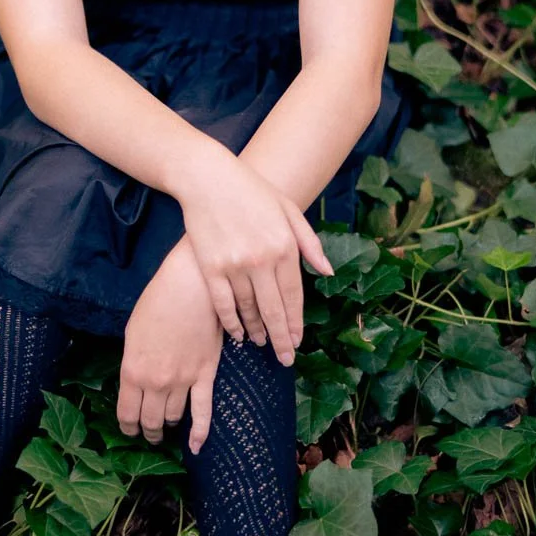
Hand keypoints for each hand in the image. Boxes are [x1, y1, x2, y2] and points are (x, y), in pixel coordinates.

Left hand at [117, 238, 223, 455]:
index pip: (127, 413)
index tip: (129, 430)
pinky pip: (203, 412)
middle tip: (148, 433)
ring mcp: (182, 381)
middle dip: (148, 431)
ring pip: (174, 417)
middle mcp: (156, 382)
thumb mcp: (132, 333)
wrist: (190, 287)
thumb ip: (133, 363)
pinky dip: (200, 433)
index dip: (127, 426)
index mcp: (132, 371)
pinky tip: (196, 447)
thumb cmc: (157, 303)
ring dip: (168, 425)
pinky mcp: (205, 375)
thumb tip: (135, 382)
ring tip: (166, 427)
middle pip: (150, 421)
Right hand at [175, 143, 333, 364]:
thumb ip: (309, 243)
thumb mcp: (289, 210)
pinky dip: (231, 322)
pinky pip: (223, 304)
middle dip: (281, 339)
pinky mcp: (210, 267)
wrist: (207, 178)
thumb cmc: (251, 191)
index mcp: (284, 247)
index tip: (298, 341)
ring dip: (256, 331)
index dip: (296, 323)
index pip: (294, 296)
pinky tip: (237, 333)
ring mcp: (235, 265)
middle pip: (274, 310)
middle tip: (285, 358)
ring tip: (261, 343)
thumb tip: (328, 272)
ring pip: (249, 309)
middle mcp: (262, 260)